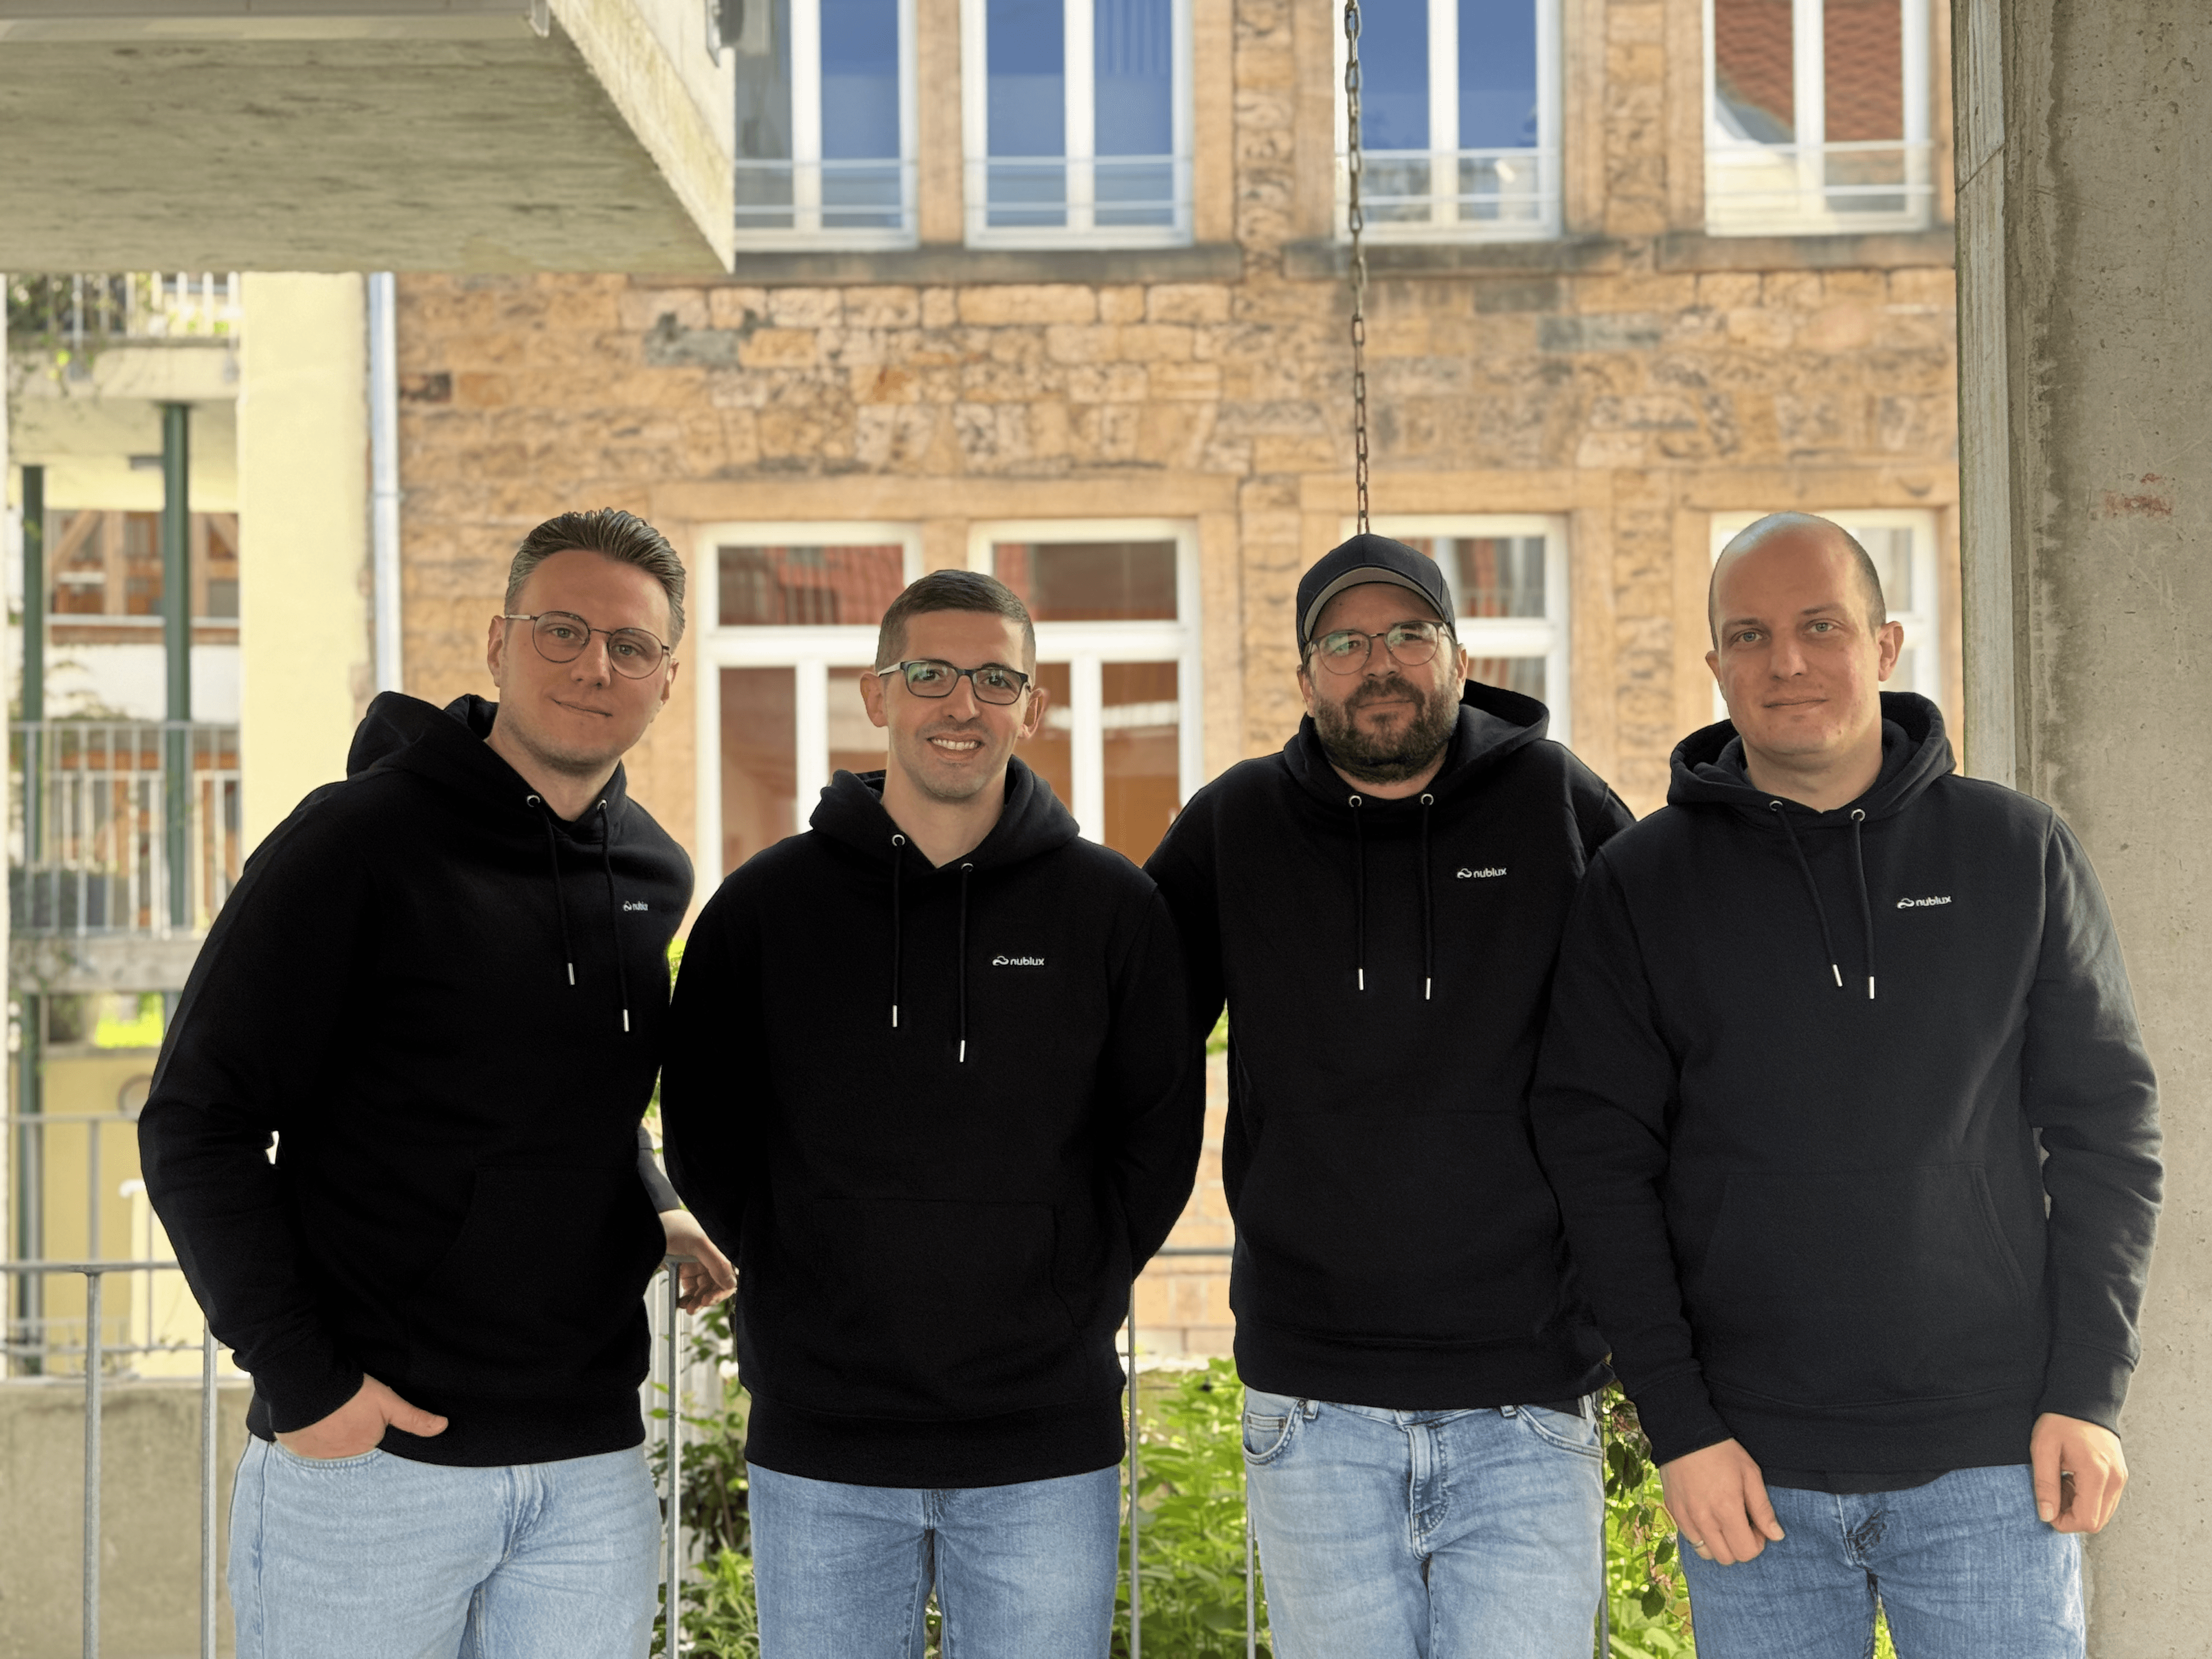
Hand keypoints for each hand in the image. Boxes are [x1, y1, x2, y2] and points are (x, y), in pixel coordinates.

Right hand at [275, 1375, 446, 1459]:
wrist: (310, 1382)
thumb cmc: (353, 1391)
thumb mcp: (388, 1402)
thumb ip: (414, 1419)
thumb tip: (443, 1427)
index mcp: (364, 1447)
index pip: (369, 1444)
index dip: (367, 1431)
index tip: (361, 1421)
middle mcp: (340, 1458)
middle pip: (348, 1447)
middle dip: (347, 1435)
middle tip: (343, 1415)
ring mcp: (316, 1455)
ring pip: (325, 1447)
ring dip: (326, 1436)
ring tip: (326, 1416)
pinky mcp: (295, 1448)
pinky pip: (303, 1447)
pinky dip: (306, 1437)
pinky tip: (308, 1422)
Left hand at [660, 1208, 736, 1312]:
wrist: (648, 1226)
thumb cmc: (672, 1227)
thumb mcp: (698, 1243)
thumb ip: (717, 1263)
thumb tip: (731, 1283)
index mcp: (718, 1248)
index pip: (729, 1274)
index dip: (721, 1289)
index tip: (708, 1299)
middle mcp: (710, 1257)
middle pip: (716, 1285)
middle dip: (707, 1298)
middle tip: (696, 1306)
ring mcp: (697, 1264)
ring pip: (704, 1289)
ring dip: (697, 1300)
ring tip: (688, 1308)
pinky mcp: (685, 1270)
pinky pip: (691, 1289)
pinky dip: (688, 1297)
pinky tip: (682, 1302)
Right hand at [1660, 1438, 1785, 1564]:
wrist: (1684, 1432)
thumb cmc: (1721, 1451)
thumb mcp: (1750, 1474)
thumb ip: (1763, 1508)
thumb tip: (1777, 1536)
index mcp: (1727, 1510)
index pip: (1745, 1552)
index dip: (1757, 1544)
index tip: (1757, 1526)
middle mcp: (1704, 1519)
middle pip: (1726, 1558)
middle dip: (1739, 1546)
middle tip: (1742, 1524)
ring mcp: (1685, 1517)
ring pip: (1706, 1553)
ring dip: (1719, 1545)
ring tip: (1723, 1523)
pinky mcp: (1673, 1511)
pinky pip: (1690, 1539)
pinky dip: (1702, 1536)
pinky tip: (1707, 1516)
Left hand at [2031, 1412, 2126, 1532]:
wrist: (2083, 1400)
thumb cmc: (2060, 1421)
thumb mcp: (2043, 1449)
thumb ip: (2045, 1484)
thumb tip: (2046, 1516)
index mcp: (2097, 1474)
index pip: (2087, 1520)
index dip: (2064, 1523)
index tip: (2046, 1509)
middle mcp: (2115, 1479)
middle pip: (2097, 1521)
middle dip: (2070, 1516)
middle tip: (2052, 1493)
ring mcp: (2120, 1477)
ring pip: (2102, 1513)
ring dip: (2078, 1507)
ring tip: (2061, 1483)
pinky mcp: (2120, 1475)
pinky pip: (2105, 1500)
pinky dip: (2087, 1498)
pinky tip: (2071, 1479)